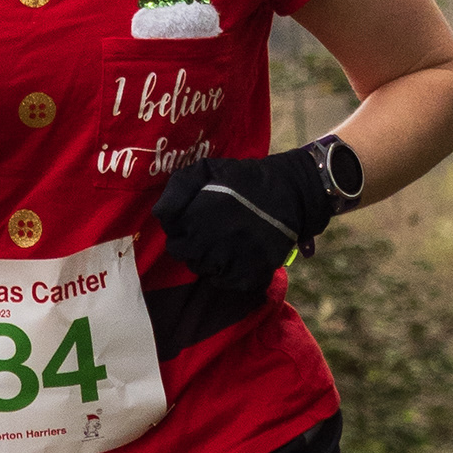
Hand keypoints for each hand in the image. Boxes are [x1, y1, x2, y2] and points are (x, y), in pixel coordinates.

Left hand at [153, 149, 335, 294]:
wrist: (290, 191)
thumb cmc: (243, 179)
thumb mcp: (205, 170)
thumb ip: (177, 191)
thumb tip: (162, 216)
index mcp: (194, 218)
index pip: (173, 241)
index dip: (183, 233)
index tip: (195, 225)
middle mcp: (207, 242)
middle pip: (187, 258)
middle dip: (195, 248)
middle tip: (212, 235)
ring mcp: (228, 260)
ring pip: (206, 272)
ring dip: (212, 261)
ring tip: (227, 243)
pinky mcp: (248, 274)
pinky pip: (226, 282)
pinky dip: (229, 273)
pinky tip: (238, 256)